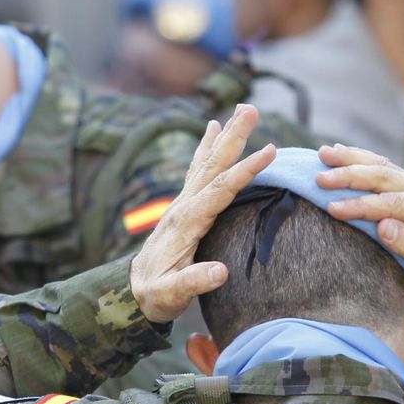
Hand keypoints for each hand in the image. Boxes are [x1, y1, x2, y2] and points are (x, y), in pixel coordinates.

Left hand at [130, 104, 275, 322]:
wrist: (133, 292)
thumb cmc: (156, 295)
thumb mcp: (171, 295)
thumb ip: (194, 282)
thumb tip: (221, 272)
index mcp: (187, 222)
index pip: (221, 190)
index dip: (245, 170)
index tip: (270, 150)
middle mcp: (184, 206)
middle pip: (213, 165)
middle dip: (233, 137)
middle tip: (251, 108)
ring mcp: (183, 203)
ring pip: (207, 162)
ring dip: (225, 136)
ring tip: (240, 110)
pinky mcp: (184, 205)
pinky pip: (199, 170)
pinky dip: (208, 147)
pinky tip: (213, 129)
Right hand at [316, 145, 403, 294]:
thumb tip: (382, 227)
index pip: (388, 203)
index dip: (358, 206)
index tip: (331, 209)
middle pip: (381, 175)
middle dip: (348, 175)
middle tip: (318, 177)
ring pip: (381, 165)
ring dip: (352, 158)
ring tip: (323, 153)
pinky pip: (385, 168)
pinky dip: (363, 160)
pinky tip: (344, 154)